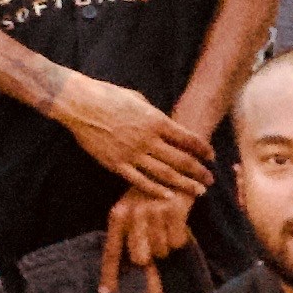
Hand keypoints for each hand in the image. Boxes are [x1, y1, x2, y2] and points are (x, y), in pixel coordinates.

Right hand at [52, 75, 211, 199]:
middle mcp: (148, 139)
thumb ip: (153, 114)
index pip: (187, 138)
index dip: (202, 148)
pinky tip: (168, 196)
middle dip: (199, 171)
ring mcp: (132, 153)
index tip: (211, 156)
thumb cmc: (108, 96)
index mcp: (156, 120)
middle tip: (210, 180)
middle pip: (181, 159)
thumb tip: (165, 123)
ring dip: (184, 183)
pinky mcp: (116, 164)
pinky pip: (139, 180)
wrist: (80, 104)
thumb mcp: (138, 99)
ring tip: (198, 191)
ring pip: (164, 173)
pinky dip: (155, 190)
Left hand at [102, 188, 194, 292]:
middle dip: (151, 256)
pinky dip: (180, 237)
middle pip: (139, 258)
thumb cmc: (153, 192)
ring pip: (161, 251)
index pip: (112, 251)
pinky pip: (177, 242)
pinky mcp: (173, 210)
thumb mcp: (134, 209)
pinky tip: (178, 221)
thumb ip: (130, 235)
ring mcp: (153, 212)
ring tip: (167, 225)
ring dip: (167, 244)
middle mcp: (132, 214)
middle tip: (156, 238)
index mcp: (118, 215)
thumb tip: (134, 267)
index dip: (109, 274)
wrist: (176, 166)